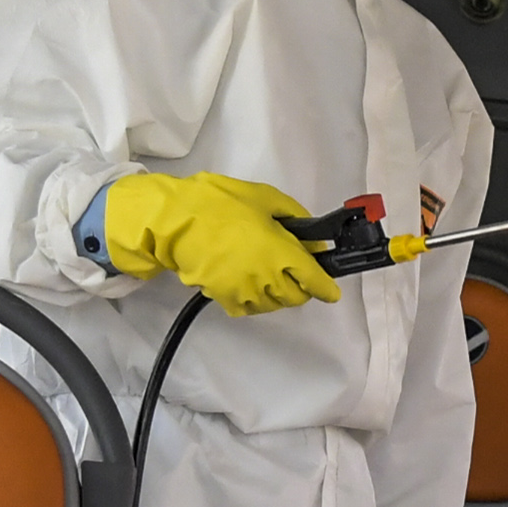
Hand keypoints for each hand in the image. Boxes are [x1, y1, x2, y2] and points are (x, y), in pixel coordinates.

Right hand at [95, 173, 341, 314]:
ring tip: (268, 274)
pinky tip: (248, 283)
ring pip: (273, 305)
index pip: (313, 279)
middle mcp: (267, 278)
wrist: (176, 221)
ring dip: (277, 294)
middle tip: (295, 272)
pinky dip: (254, 300)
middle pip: (296, 297)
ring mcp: (245, 292)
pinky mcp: (224, 299)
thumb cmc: (220, 204)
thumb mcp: (265, 197)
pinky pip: (248, 309)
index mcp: (281, 252)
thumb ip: (294, 217)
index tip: (331, 292)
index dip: (326, 288)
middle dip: (301, 287)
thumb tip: (313, 237)